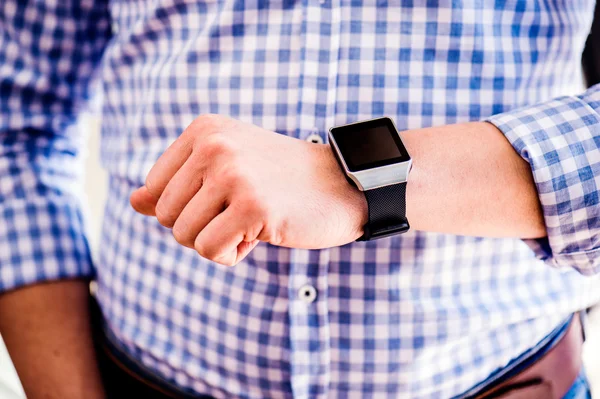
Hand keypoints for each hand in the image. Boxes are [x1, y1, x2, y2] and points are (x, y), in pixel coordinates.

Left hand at [130, 114, 366, 265]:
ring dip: (217, 242)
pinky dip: (231, 255)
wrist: (340, 185)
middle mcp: (213, 145)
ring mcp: (232, 173)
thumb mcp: (225, 171)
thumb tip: (134, 202)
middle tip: (241, 212)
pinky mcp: (252, 205)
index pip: (154, 189)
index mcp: (203, 130)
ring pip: (184, 236)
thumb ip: (177, 184)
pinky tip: (260, 235)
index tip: (224, 197)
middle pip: (166, 215)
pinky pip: (210, 250)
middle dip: (200, 227)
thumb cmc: (279, 181)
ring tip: (253, 221)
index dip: (186, 207)